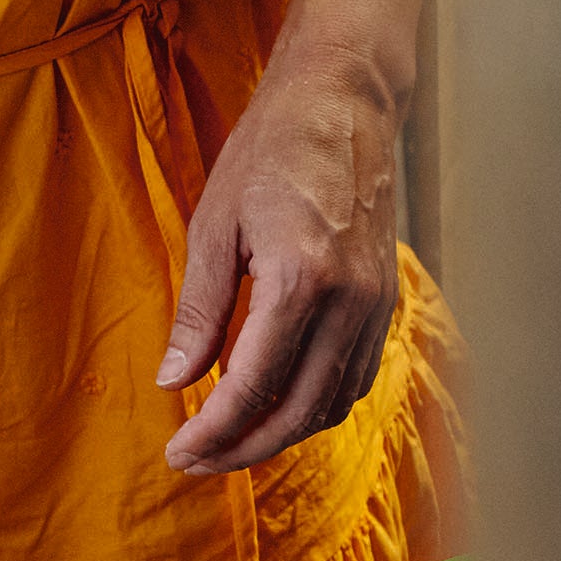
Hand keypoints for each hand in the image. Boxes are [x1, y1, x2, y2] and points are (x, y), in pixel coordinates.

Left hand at [157, 40, 401, 475]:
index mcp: (301, 280)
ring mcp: (377, 304)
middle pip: (297, 412)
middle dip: (241, 448)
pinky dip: (315, 406)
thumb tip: (173, 381)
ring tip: (228, 443)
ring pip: (332, 404)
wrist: (345, 99)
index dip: (212, 431)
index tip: (177, 453)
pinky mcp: (387, 300)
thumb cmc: (273, 149)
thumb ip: (198, 312)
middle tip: (194, 461)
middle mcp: (350, 302)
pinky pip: (355, 377)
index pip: (252, 387)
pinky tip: (276, 407)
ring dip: (279, 435)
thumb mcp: (214, 225)